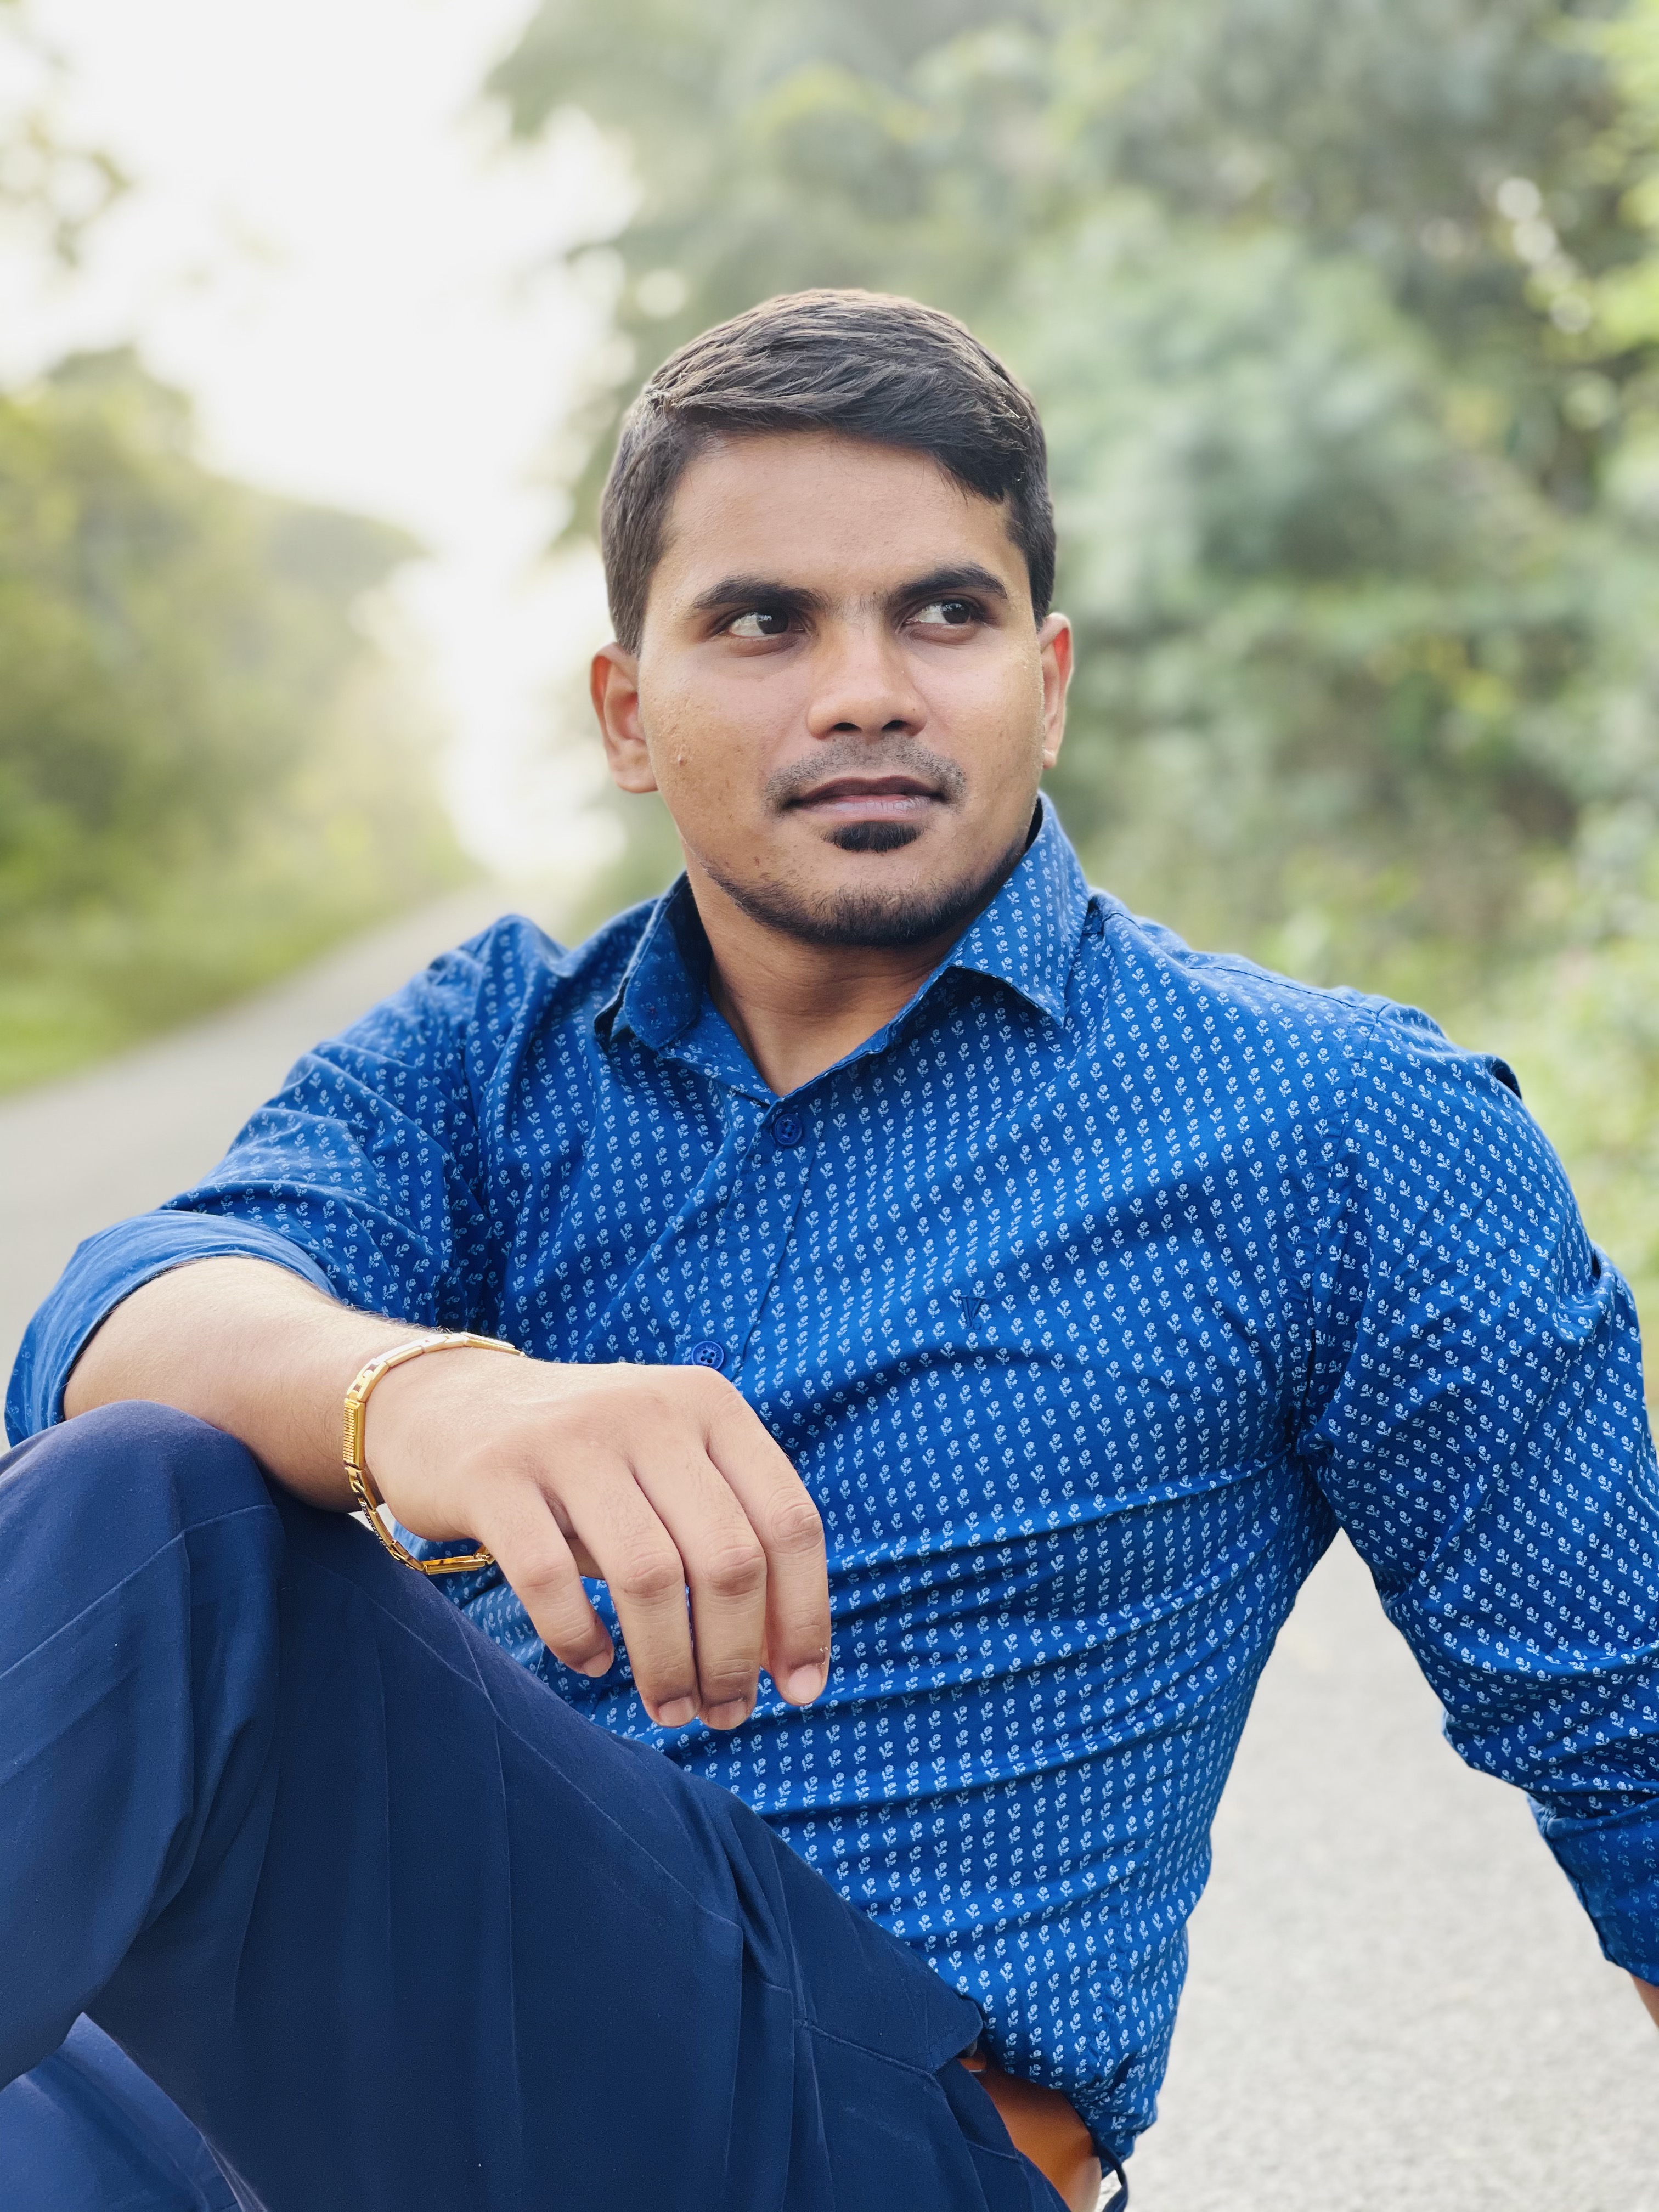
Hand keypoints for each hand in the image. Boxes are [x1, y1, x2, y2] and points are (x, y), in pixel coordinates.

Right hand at [363, 1351, 829, 1730]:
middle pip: (727, 1558)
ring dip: (668, 1665)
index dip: (804, 1616)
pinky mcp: (495, 1475)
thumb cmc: (582, 1462)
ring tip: (669, 1709)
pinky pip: (551, 1580)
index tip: (800, 1689)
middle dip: (735, 1656)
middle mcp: (649, 1411)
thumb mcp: (665, 1468)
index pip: (788, 1521)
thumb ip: (724, 1540)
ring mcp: (570, 1439)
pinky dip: (579, 1639)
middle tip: (722, 1715)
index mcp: (710, 1405)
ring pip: (650, 1577)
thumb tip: (784, 1660)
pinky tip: (591, 1663)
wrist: (443, 1402)